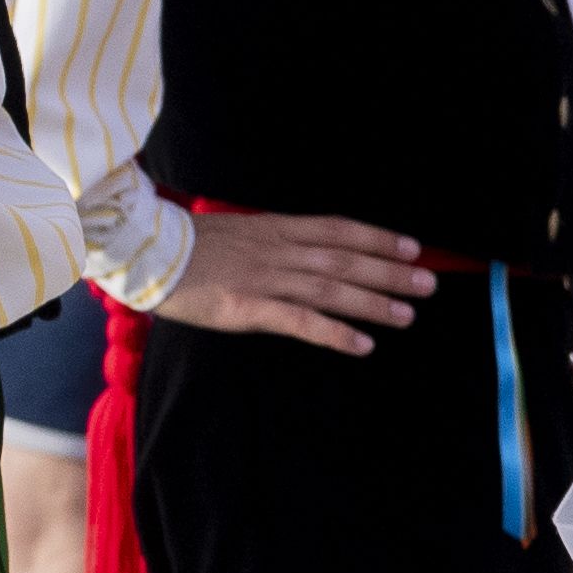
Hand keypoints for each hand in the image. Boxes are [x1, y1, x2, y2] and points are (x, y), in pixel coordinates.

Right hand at [155, 207, 433, 354]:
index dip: (378, 238)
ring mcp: (265, 278)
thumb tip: (310, 249)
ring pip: (331, 289)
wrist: (143, 253)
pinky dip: (334, 332)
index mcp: (277, 228)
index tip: (412, 247)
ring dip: (373, 302)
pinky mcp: (247, 307)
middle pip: (345, 260)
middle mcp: (279, 250)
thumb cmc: (188, 246)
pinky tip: (363, 344)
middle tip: (428, 283)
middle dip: (390, 271)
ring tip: (408, 314)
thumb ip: (276, 240)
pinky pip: (299, 321)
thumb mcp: (240, 231)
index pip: (339, 229)